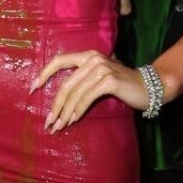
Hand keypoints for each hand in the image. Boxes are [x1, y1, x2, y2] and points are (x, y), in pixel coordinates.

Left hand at [31, 50, 150, 130]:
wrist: (149, 87)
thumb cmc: (122, 84)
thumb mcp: (100, 77)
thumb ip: (82, 80)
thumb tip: (59, 100)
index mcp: (87, 55)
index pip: (59, 60)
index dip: (44, 73)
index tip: (33, 88)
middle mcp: (93, 59)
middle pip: (66, 84)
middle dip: (55, 105)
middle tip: (48, 122)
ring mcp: (101, 68)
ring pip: (75, 93)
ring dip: (65, 113)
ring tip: (59, 126)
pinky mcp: (109, 81)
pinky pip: (87, 98)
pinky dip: (78, 110)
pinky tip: (73, 120)